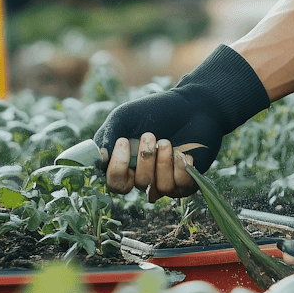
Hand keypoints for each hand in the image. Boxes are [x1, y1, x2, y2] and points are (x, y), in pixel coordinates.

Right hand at [92, 45, 268, 201]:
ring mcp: (167, 180)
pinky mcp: (187, 181)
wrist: (193, 104)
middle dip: (145, 159)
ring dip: (164, 160)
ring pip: (160, 188)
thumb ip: (108, 135)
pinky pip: (181, 186)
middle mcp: (146, 176)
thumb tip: (100, 157)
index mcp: (127, 164)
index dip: (117, 168)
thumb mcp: (125, 116)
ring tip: (168, 141)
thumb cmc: (157, 110)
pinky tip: (184, 151)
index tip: (123, 141)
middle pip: (139, 185)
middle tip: (151, 134)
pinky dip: (181, 166)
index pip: (115, 183)